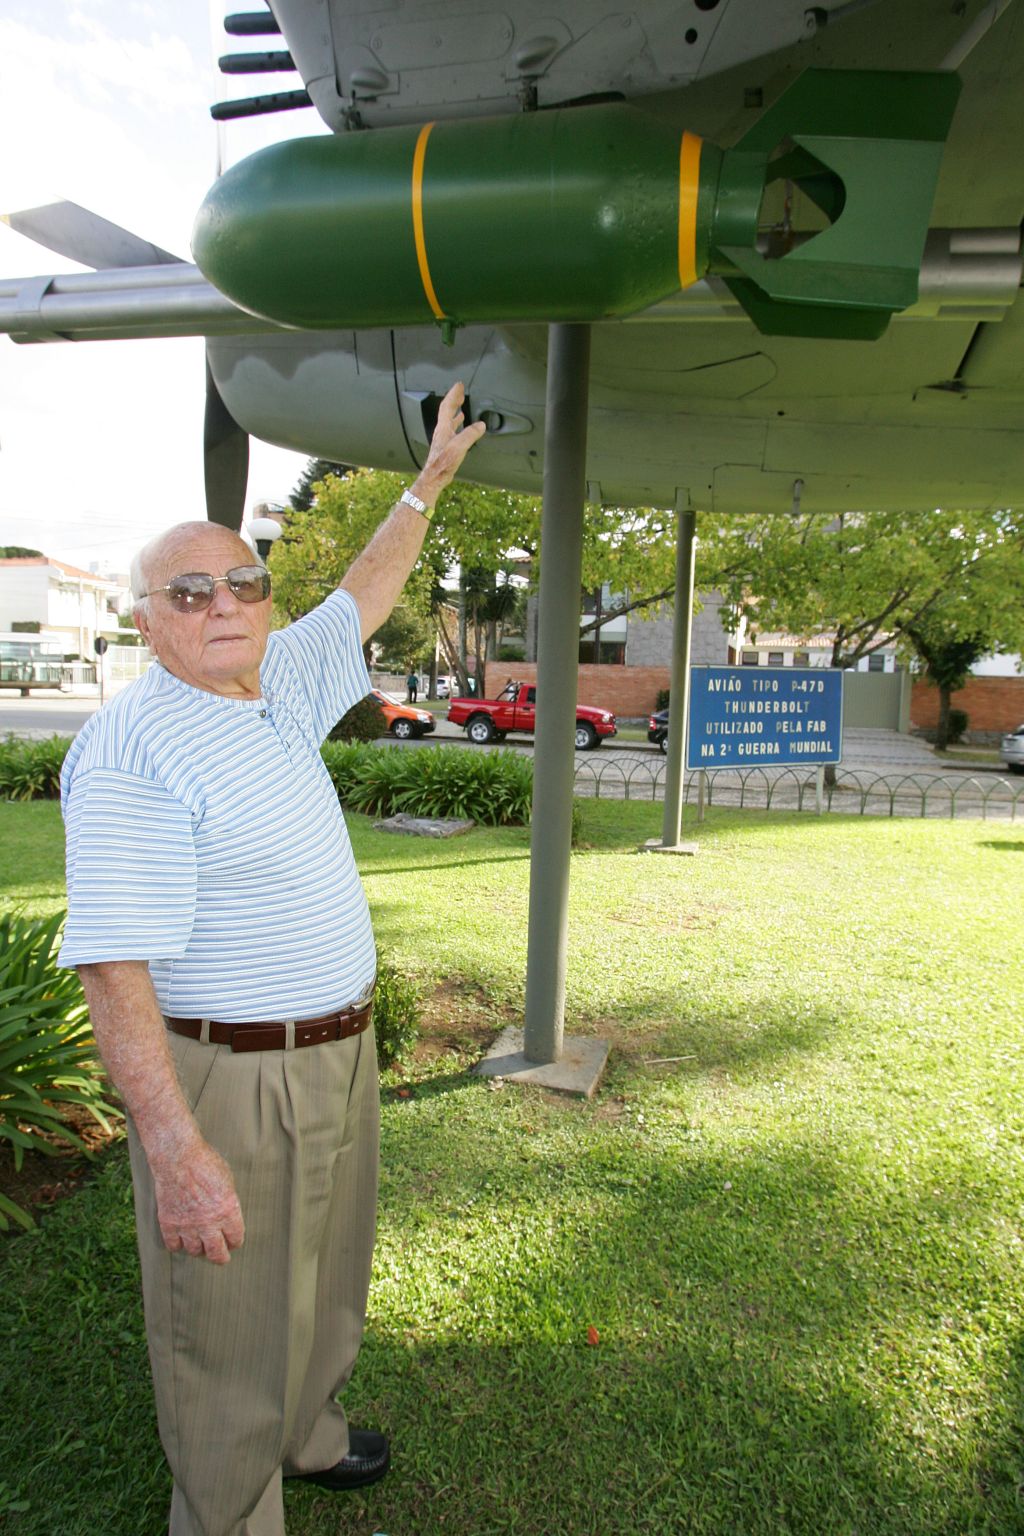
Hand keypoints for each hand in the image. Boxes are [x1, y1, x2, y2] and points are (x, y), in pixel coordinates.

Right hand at [151, 1137, 244, 1264]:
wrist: (178, 1157)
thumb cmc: (205, 1163)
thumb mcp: (228, 1180)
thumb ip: (228, 1201)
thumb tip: (228, 1215)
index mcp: (228, 1211)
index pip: (236, 1238)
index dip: (235, 1242)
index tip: (233, 1242)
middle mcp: (209, 1223)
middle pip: (217, 1254)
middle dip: (221, 1257)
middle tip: (221, 1257)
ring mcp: (187, 1225)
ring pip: (195, 1251)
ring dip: (199, 1249)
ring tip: (200, 1244)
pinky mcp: (169, 1223)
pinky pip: (173, 1245)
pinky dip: (177, 1244)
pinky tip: (181, 1240)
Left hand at [415, 381, 486, 505]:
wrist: (435, 476)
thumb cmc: (443, 463)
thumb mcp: (459, 446)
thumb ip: (470, 434)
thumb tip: (480, 425)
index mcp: (444, 427)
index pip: (447, 406)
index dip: (453, 394)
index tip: (459, 385)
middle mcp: (442, 431)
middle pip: (447, 410)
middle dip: (454, 400)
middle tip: (460, 392)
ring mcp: (443, 438)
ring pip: (449, 420)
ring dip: (455, 411)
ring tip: (460, 406)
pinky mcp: (445, 446)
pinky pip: (452, 430)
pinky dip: (457, 424)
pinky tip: (461, 427)